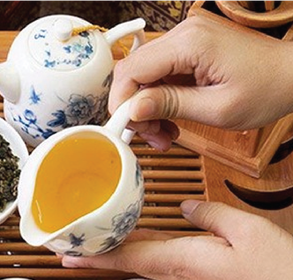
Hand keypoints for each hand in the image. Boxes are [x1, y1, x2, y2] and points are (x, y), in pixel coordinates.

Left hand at [61, 200, 292, 279]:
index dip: (94, 255)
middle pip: (128, 259)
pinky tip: (142, 237)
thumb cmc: (278, 275)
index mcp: (182, 260)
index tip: (66, 255)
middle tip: (71, 244)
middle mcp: (179, 272)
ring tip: (96, 237)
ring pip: (144, 259)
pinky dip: (144, 248)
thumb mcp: (247, 231)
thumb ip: (210, 215)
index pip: (126, 256)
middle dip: (97, 252)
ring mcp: (190, 279)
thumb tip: (184, 208)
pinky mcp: (203, 279)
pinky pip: (163, 260)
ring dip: (117, 249)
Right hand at [110, 16, 292, 150]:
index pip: (132, 70)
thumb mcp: (217, 108)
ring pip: (144, 75)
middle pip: (133, 71)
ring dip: (147, 107)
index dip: (121, 102)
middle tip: (150, 136)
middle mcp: (183, 34)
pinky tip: (171, 118)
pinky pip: (160, 74)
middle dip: (134, 108)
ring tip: (164, 133)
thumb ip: (170, 106)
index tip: (127, 129)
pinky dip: (159, 99)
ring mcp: (186, 39)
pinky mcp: (189, 48)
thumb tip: (132, 110)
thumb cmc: (267, 89)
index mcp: (190, 44)